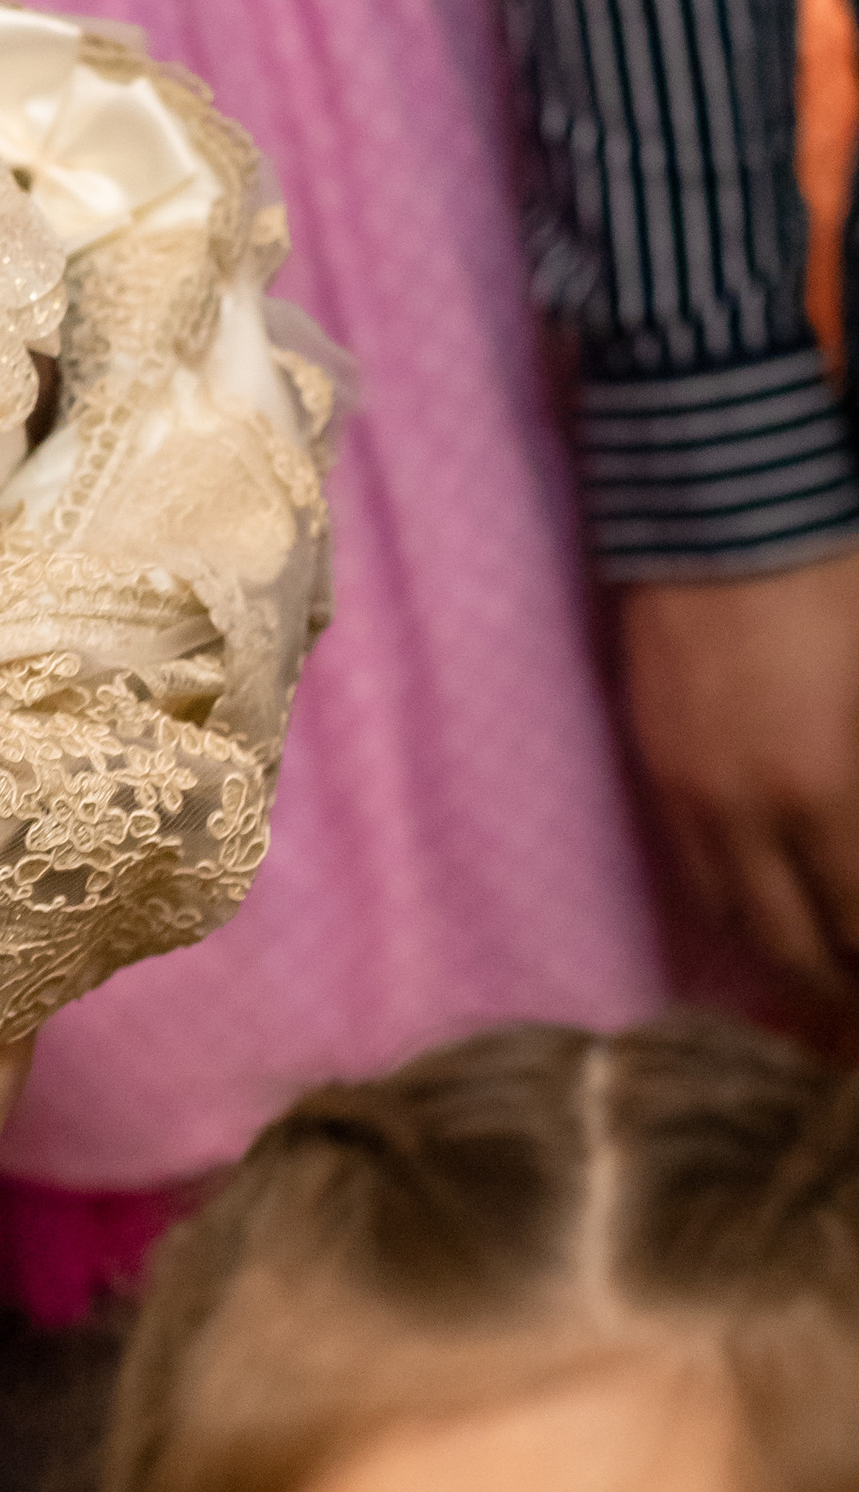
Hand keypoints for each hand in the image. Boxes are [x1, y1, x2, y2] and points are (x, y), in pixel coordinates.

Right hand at [619, 552, 858, 1003]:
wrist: (719, 508)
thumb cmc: (832, 581)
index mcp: (820, 793)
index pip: (855, 922)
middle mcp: (743, 813)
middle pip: (789, 945)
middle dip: (834, 983)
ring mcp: (687, 791)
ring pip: (729, 915)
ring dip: (778, 946)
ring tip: (819, 953)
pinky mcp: (653, 761)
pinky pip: (691, 864)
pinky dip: (733, 895)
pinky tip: (765, 887)